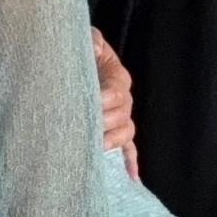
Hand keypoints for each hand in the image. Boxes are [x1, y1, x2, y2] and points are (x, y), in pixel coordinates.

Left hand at [92, 29, 138, 178]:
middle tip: (86, 127)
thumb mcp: (87, 40)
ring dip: (112, 141)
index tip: (90, 104)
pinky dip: (131, 161)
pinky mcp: (119, 129)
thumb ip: (91, 40)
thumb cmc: (85, 52)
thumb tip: (95, 48)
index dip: (103, 99)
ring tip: (97, 147)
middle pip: (120, 115)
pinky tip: (132, 177)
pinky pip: (130, 147)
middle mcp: (124, 99)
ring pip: (125, 132)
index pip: (115, 92)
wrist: (85, 62)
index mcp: (118, 78)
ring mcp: (123, 116)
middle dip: (104, 122)